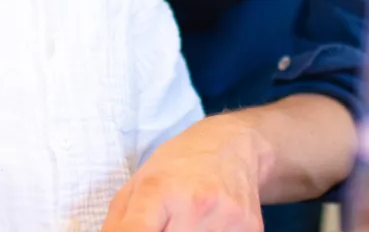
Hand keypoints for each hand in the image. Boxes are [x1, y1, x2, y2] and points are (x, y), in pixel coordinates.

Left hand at [101, 115, 265, 231]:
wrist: (235, 145)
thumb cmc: (179, 164)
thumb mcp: (137, 184)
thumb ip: (117, 225)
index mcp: (158, 190)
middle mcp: (194, 205)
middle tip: (169, 224)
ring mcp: (226, 220)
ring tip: (189, 223)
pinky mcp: (251, 230)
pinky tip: (212, 225)